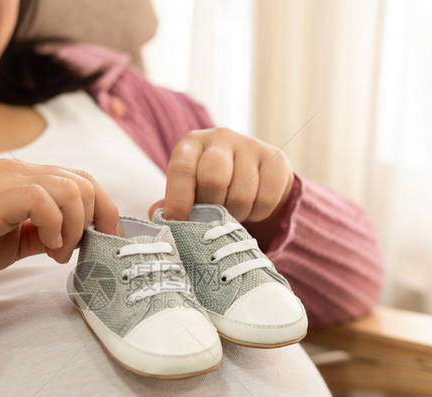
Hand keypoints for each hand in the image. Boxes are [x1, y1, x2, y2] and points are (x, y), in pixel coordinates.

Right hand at [0, 158, 119, 286]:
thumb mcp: (13, 242)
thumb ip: (42, 233)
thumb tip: (75, 238)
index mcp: (20, 177)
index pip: (78, 178)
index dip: (102, 207)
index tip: (105, 238)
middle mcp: (15, 170)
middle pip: (82, 180)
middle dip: (94, 219)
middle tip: (75, 251)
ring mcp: (3, 179)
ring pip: (69, 187)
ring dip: (75, 226)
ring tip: (57, 253)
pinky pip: (43, 199)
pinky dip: (56, 225)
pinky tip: (46, 247)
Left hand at [149, 127, 293, 223]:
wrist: (254, 170)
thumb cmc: (210, 183)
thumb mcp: (189, 188)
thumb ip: (173, 202)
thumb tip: (156, 214)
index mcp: (192, 143)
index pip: (182, 169)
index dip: (178, 200)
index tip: (178, 223)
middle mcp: (221, 137)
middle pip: (214, 178)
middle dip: (211, 207)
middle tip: (211, 217)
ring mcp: (251, 145)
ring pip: (242, 194)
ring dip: (235, 214)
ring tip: (231, 212)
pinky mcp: (276, 159)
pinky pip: (266, 199)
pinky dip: (257, 213)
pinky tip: (251, 207)